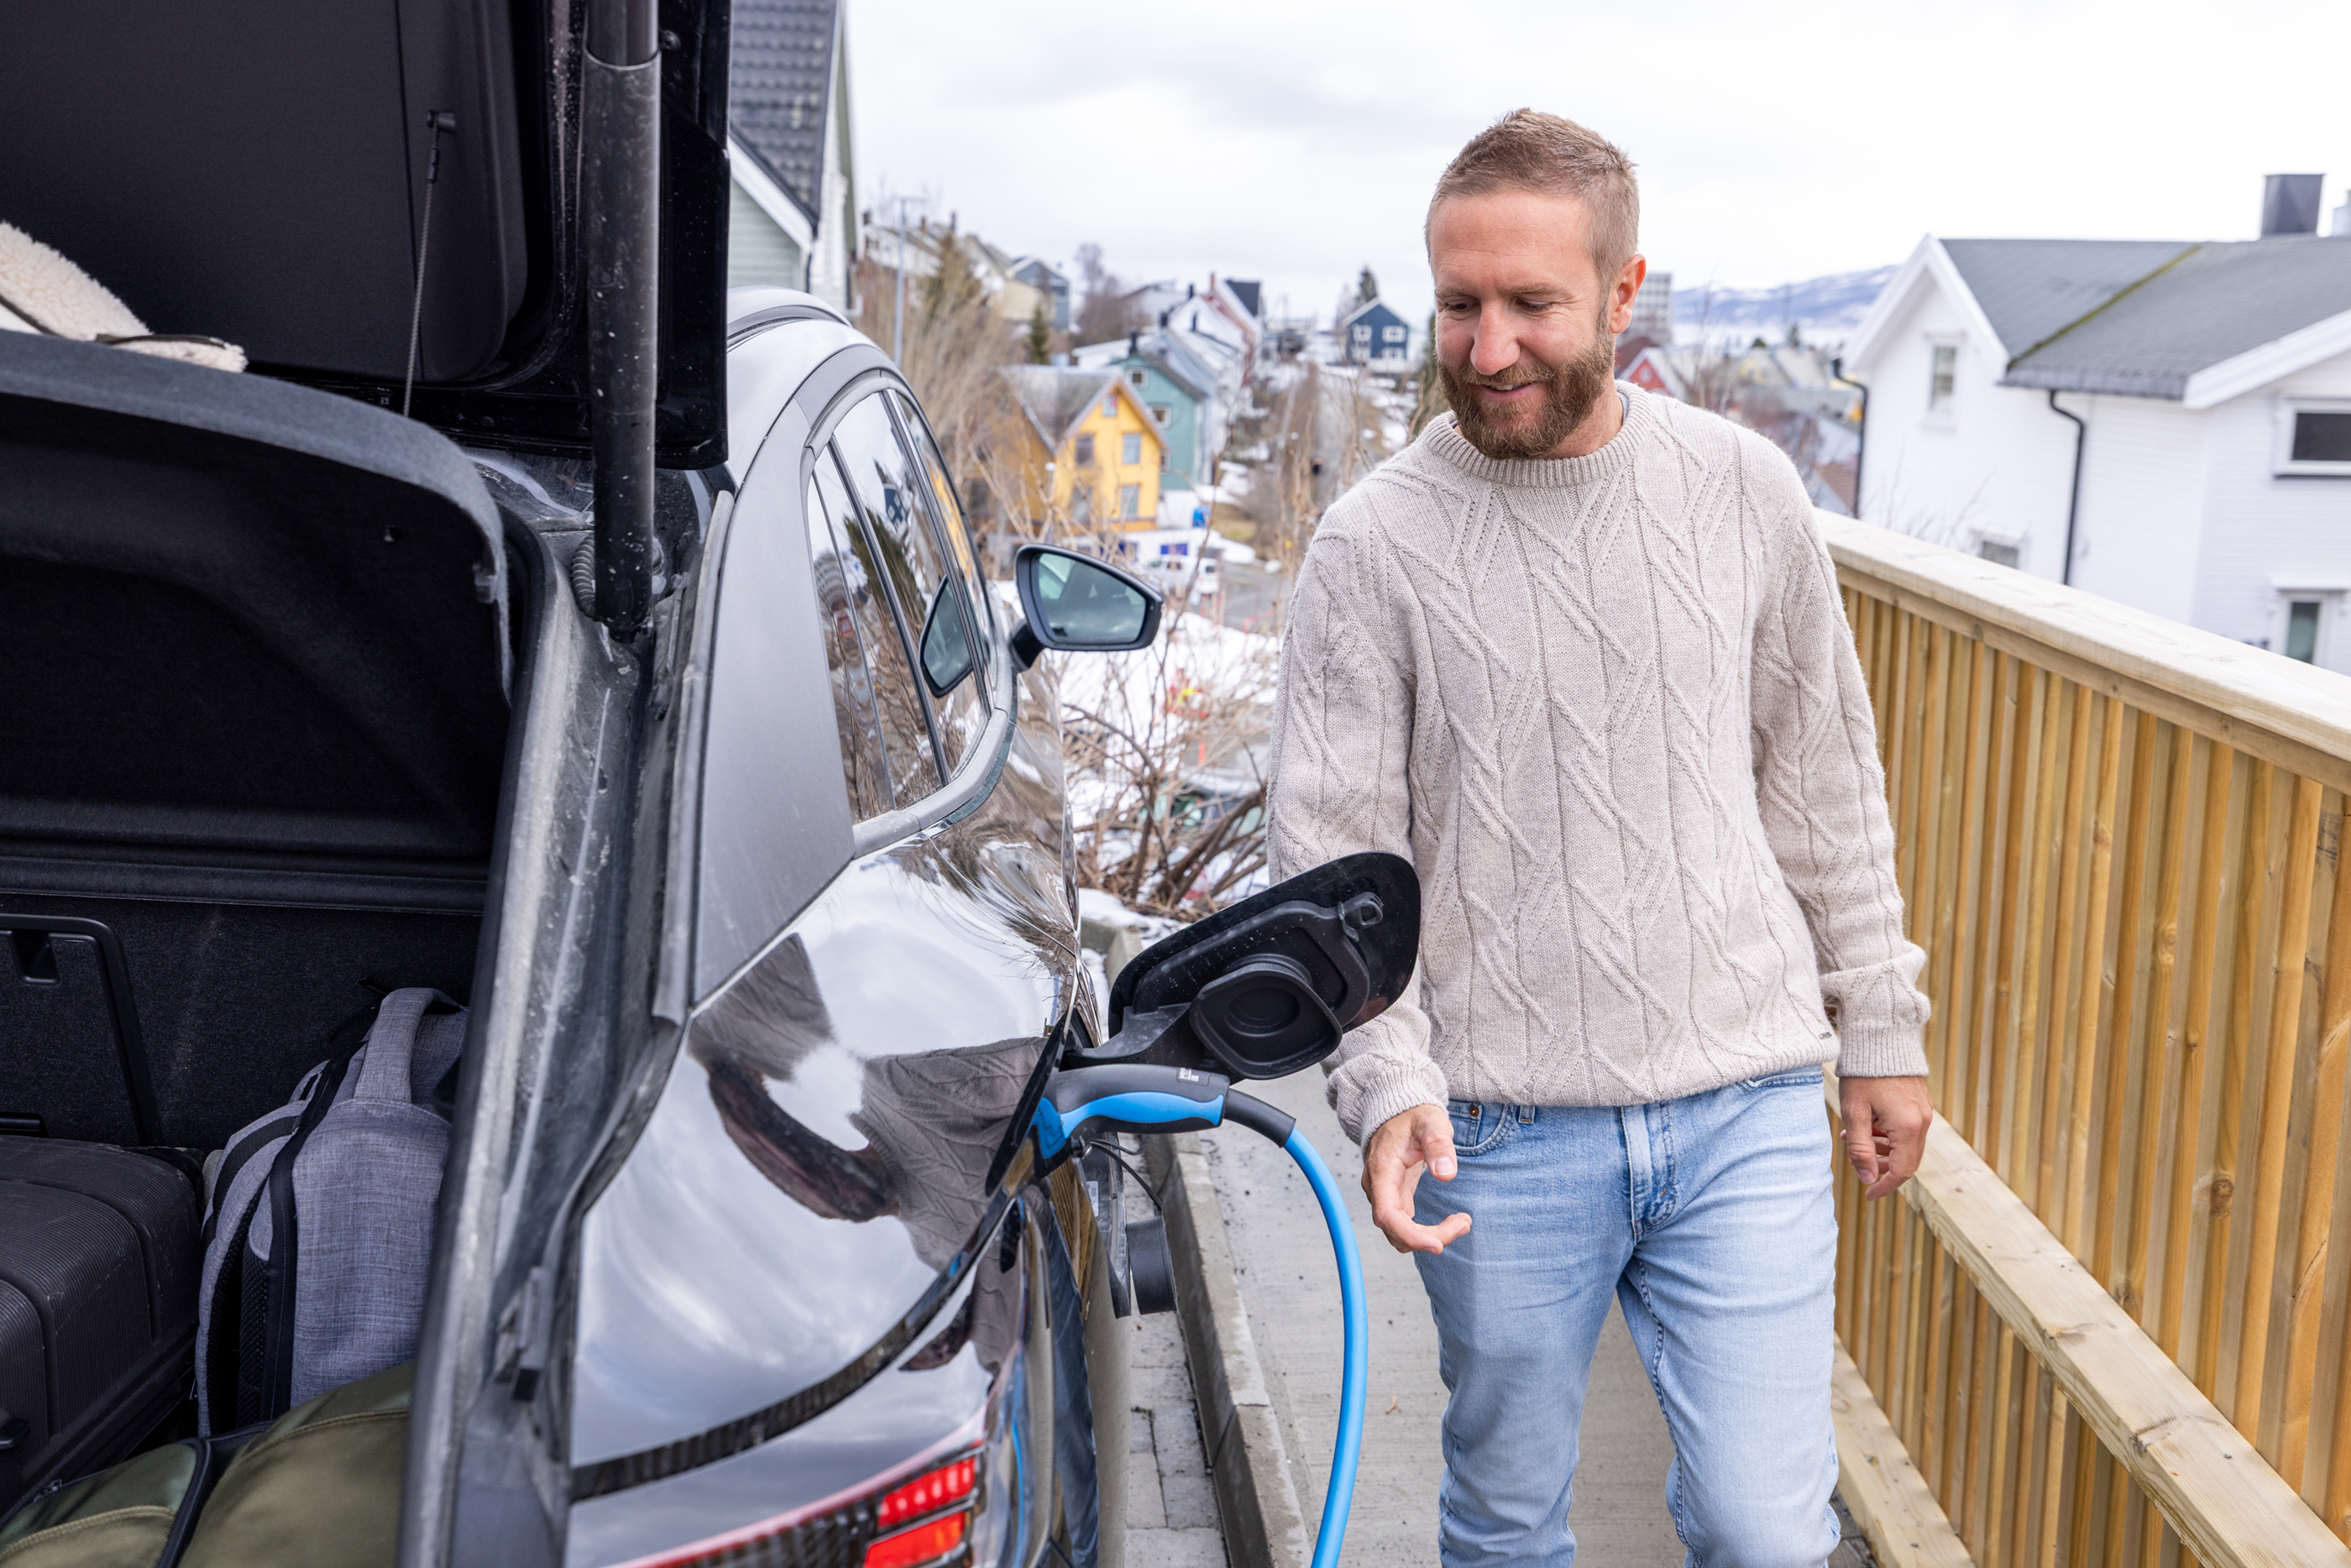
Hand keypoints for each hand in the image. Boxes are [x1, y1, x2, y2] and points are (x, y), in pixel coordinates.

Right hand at [1361, 1103, 1470, 1254]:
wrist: (1398, 1111)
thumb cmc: (1413, 1116)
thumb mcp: (1430, 1122)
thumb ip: (1438, 1144)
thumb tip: (1446, 1174)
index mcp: (1382, 1170)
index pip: (1387, 1215)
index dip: (1410, 1235)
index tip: (1438, 1244)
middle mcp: (1377, 1188)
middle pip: (1394, 1230)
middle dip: (1429, 1237)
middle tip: (1464, 1224)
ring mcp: (1383, 1195)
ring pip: (1399, 1233)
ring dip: (1430, 1237)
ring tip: (1462, 1223)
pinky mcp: (1394, 1198)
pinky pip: (1405, 1226)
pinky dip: (1427, 1231)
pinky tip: (1451, 1223)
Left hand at [1839, 1074, 1932, 1199]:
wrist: (1880, 1038)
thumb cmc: (1863, 1074)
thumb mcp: (1855, 1113)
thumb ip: (1861, 1149)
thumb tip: (1866, 1179)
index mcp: (1908, 1127)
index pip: (1901, 1171)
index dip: (1884, 1186)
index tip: (1868, 1194)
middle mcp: (1922, 1122)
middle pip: (1906, 1160)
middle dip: (1881, 1167)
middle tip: (1857, 1161)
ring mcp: (1923, 1112)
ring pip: (1906, 1145)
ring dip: (1882, 1149)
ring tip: (1853, 1138)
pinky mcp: (1919, 1103)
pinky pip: (1907, 1130)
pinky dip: (1889, 1135)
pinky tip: (1868, 1125)